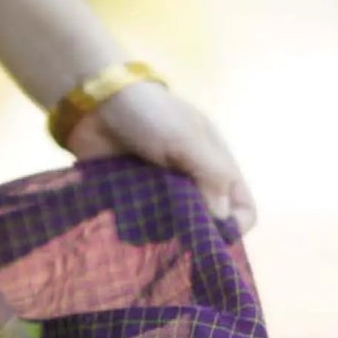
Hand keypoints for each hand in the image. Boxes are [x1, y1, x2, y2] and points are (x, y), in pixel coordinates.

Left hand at [58, 79, 258, 235]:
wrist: (95, 103)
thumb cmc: (150, 115)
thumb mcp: (187, 138)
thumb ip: (211, 176)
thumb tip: (223, 221)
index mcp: (215, 166)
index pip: (242, 209)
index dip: (235, 225)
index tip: (214, 234)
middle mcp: (193, 184)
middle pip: (206, 227)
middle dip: (191, 232)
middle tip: (171, 225)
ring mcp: (161, 194)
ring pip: (173, 232)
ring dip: (160, 230)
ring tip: (142, 211)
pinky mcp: (133, 200)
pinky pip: (142, 228)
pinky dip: (135, 228)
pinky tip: (122, 216)